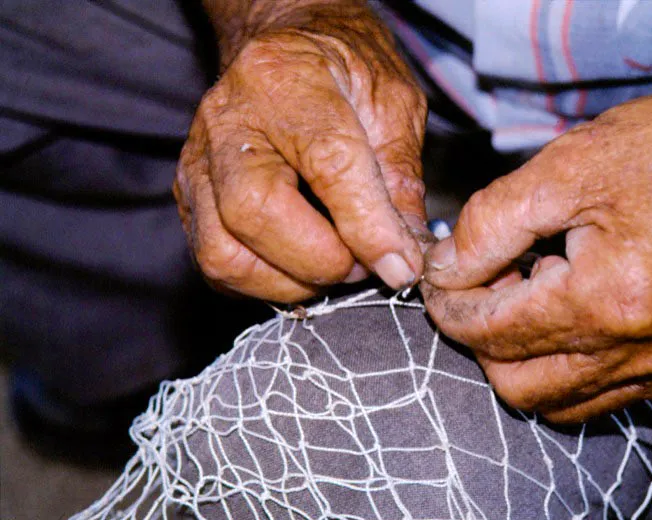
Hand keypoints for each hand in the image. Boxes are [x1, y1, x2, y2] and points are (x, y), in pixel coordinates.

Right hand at [174, 2, 426, 301]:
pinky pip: (216, 265)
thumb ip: (400, 179)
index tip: (400, 265)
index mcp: (287, 80)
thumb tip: (405, 254)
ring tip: (333, 266)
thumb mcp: (393, 105)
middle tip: (362, 264)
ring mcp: (199, 163)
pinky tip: (301, 267)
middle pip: (254, 212)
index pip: (327, 164)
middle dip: (320, 260)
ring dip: (289, 282)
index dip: (368, 227)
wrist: (289, 48)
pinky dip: (265, 283)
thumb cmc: (344, 72)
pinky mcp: (190, 199)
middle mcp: (229, 120)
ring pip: (224, 254)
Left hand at [422, 54, 651, 422]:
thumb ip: (488, 226)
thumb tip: (444, 269)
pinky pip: (606, 395)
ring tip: (526, 294)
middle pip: (517, 385)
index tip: (437, 279)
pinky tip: (569, 311)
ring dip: (522, 358)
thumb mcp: (564, 168)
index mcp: (609, 298)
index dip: (448, 307)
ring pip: (560, 403)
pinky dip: (568, 366)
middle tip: (480, 283)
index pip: (493, 332)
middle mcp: (646, 351)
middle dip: (480, 339)